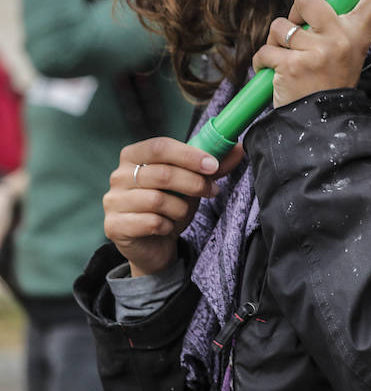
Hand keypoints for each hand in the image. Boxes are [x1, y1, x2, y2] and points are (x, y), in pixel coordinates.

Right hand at [104, 137, 244, 276]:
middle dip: (194, 183)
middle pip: (162, 174)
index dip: (189, 155)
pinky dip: (168, 225)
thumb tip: (238, 148)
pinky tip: (168, 227)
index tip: (214, 165)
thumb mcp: (193, 181)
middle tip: (212, 191)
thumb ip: (212, 165)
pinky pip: (150, 222)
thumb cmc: (172, 204)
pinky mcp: (113, 226)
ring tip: (184, 212)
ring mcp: (112, 201)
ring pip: (157, 200)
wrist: (155, 243)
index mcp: (134, 155)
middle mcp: (118, 176)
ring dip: (181, 208)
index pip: (160, 146)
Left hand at [252, 0, 370, 106]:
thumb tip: (305, 2)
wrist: (321, 122)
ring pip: (280, 26)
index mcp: (358, 33)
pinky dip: (263, 62)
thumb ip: (331, 28)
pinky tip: (274, 74)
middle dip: (294, 11)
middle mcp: (342, 38)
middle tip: (298, 33)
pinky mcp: (294, 65)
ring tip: (287, 62)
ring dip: (275, 43)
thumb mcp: (345, 53)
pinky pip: (266, 51)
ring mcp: (319, 51)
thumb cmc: (329, 84)